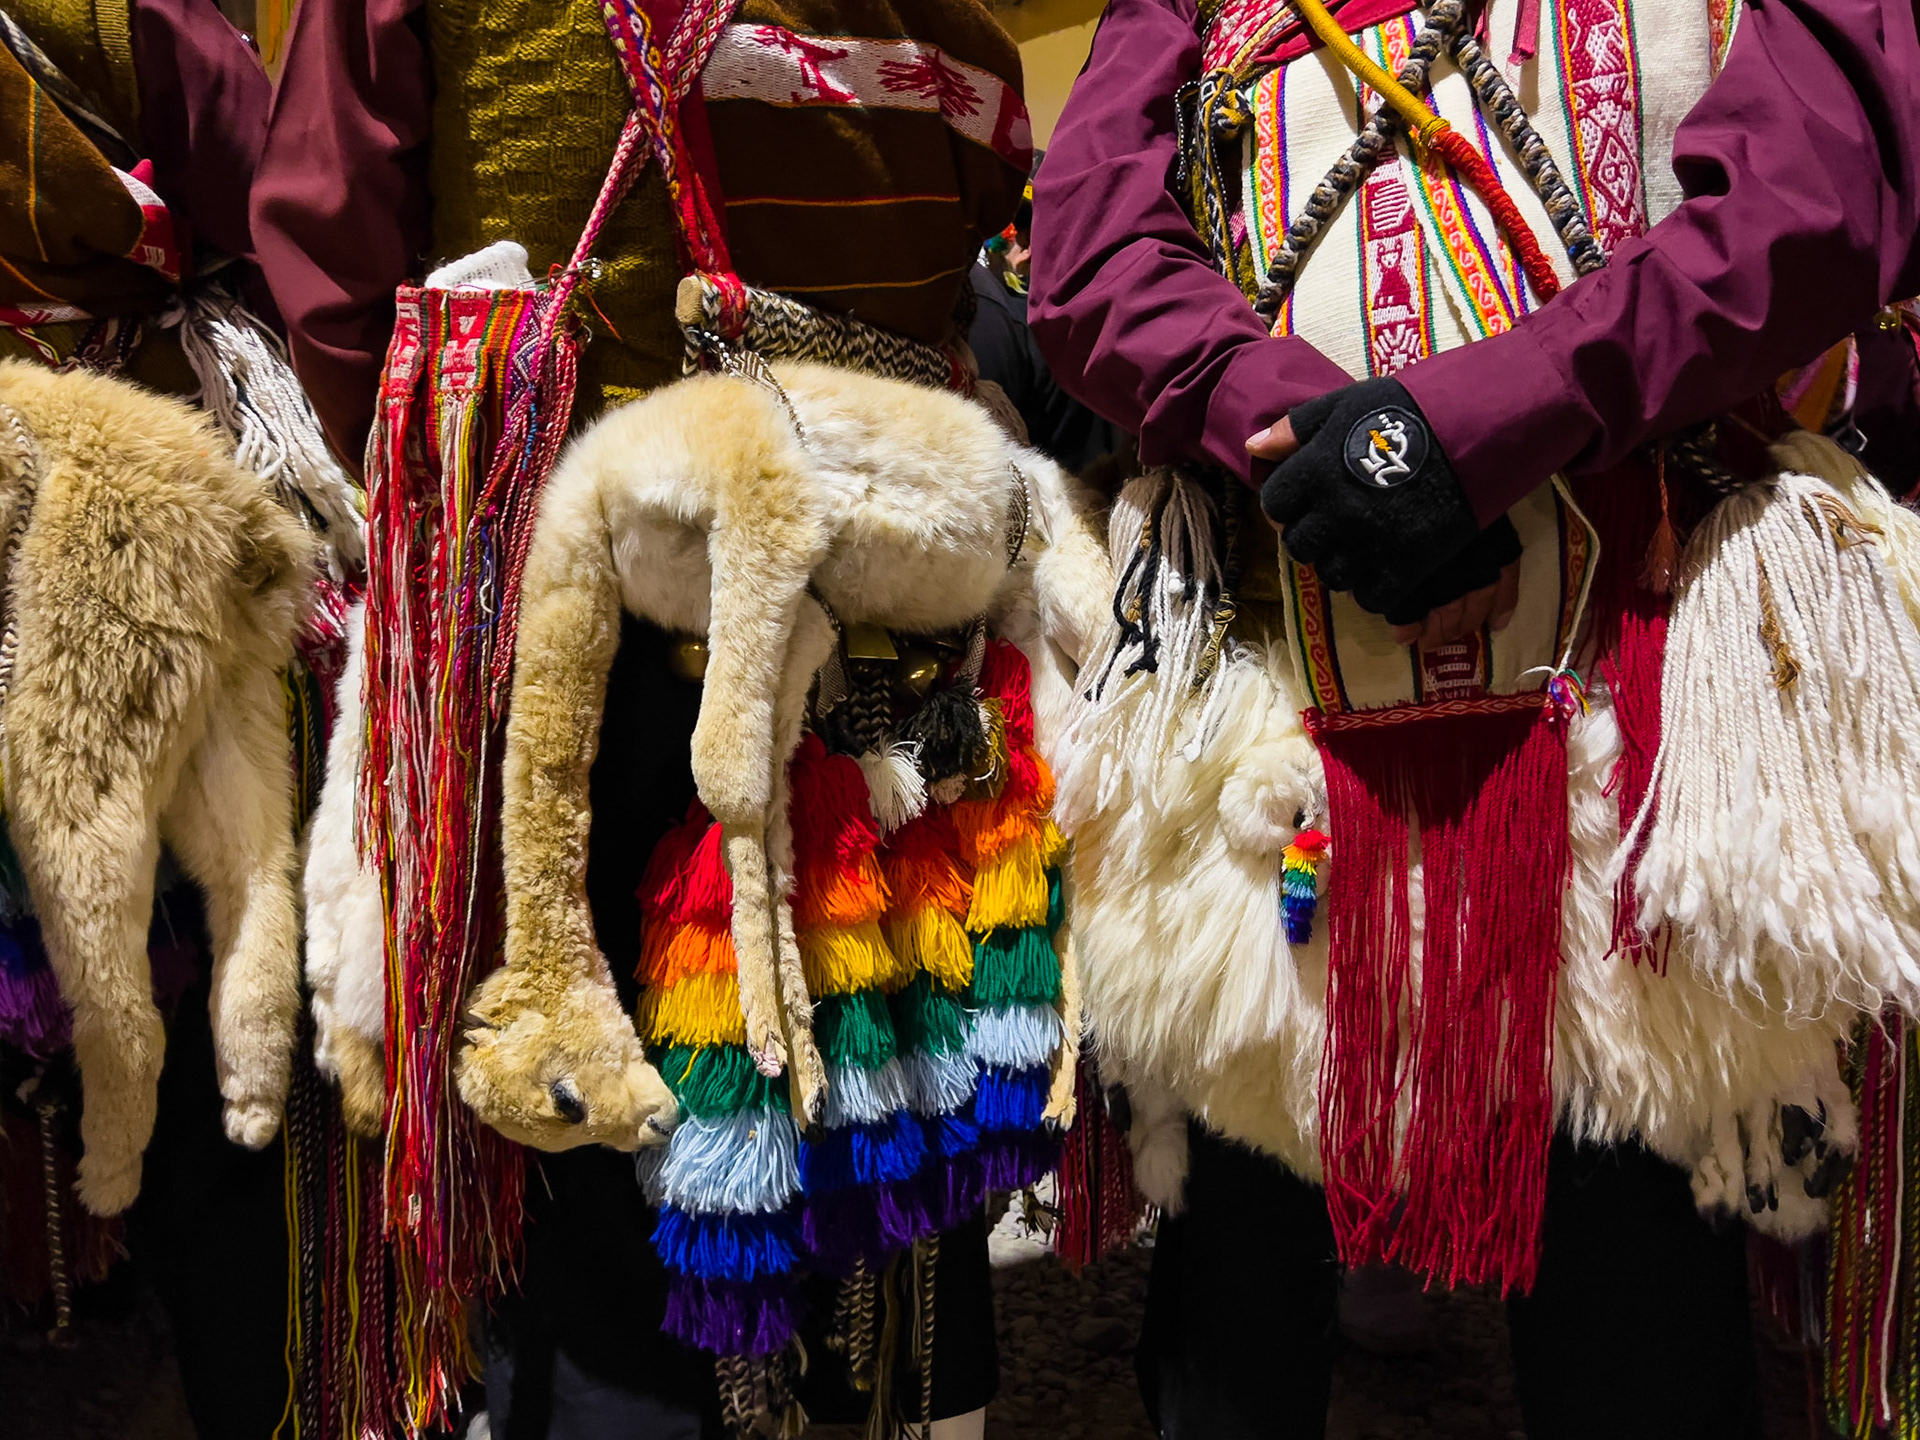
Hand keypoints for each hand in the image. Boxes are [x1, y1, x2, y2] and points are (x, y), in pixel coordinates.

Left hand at [1248, 377, 1518, 640]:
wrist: (1475, 426)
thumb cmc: (1407, 410)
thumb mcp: (1345, 405)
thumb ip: (1296, 428)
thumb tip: (1253, 447)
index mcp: (1314, 471)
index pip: (1274, 504)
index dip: (1285, 505)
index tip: (1302, 502)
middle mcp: (1335, 511)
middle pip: (1300, 545)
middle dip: (1310, 537)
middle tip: (1331, 528)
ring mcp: (1370, 541)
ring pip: (1332, 574)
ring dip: (1340, 564)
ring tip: (1357, 547)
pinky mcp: (1407, 563)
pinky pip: (1372, 596)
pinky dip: (1371, 589)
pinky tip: (1381, 570)